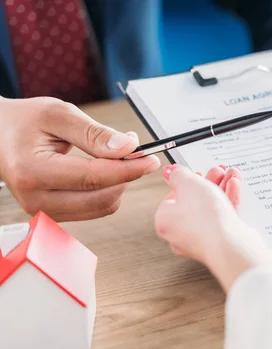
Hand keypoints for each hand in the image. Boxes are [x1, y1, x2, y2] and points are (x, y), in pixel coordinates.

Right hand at [0, 97, 159, 220]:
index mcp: (32, 171)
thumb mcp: (59, 115)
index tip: (151, 158)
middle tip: (134, 152)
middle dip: (126, 176)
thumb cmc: (25, 122)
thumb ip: (94, 133)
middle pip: (102, 198)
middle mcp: (35, 198)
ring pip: (103, 207)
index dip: (129, 169)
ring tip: (112, 157)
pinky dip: (107, 190)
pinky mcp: (53, 215)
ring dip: (118, 183)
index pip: (94, 178)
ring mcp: (43, 211)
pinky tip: (102, 171)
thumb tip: (127, 149)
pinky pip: (95, 208)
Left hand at [155, 165, 271, 291]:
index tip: (199, 172)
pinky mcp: (218, 243)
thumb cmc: (205, 219)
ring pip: (210, 209)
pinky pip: (221, 219)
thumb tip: (171, 172)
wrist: (230, 245)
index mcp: (164, 220)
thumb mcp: (189, 183)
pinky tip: (234, 188)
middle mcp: (179, 233)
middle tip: (218, 172)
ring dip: (222, 189)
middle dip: (210, 182)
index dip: (188, 181)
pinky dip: (228, 202)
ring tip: (231, 175)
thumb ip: (179, 174)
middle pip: (194, 201)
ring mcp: (199, 240)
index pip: (173, 195)